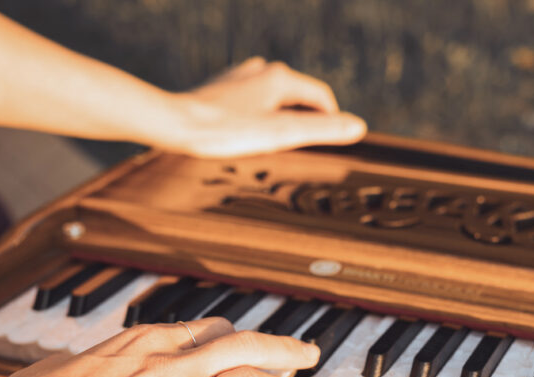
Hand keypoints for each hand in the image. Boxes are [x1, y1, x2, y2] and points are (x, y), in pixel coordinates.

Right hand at [0, 318, 321, 376]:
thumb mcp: (60, 370)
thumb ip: (92, 370)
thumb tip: (90, 375)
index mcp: (137, 343)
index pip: (199, 330)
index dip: (228, 335)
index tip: (240, 340)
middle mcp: (168, 365)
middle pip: (241, 345)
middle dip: (278, 348)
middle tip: (302, 354)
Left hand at [167, 57, 366, 157]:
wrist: (175, 125)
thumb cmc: (226, 131)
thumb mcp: (281, 134)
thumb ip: (321, 130)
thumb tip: (358, 127)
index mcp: (279, 77)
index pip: (320, 96)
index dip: (331, 120)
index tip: (330, 145)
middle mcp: (260, 70)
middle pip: (296, 95)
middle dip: (304, 119)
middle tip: (304, 149)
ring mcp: (237, 78)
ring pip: (272, 96)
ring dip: (279, 117)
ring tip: (277, 145)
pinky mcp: (219, 89)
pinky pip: (249, 101)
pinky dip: (257, 116)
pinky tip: (248, 135)